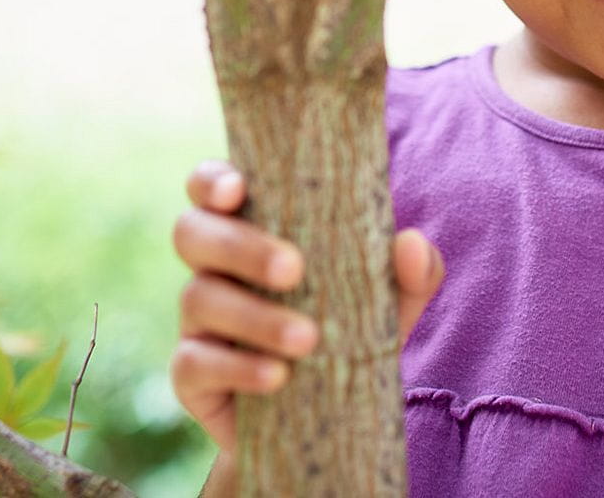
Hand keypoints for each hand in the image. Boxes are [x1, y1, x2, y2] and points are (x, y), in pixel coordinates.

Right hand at [167, 159, 444, 454]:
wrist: (328, 423)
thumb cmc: (352, 338)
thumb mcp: (389, 305)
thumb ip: (410, 272)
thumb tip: (412, 244)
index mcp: (250, 229)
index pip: (209, 186)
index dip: (212, 180)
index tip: (238, 188)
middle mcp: (213, 267)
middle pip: (192, 233)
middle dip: (240, 246)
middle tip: (294, 269)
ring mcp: (196, 322)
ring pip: (197, 298)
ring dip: (254, 316)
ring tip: (308, 339)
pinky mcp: (191, 376)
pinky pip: (194, 363)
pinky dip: (237, 368)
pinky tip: (278, 377)